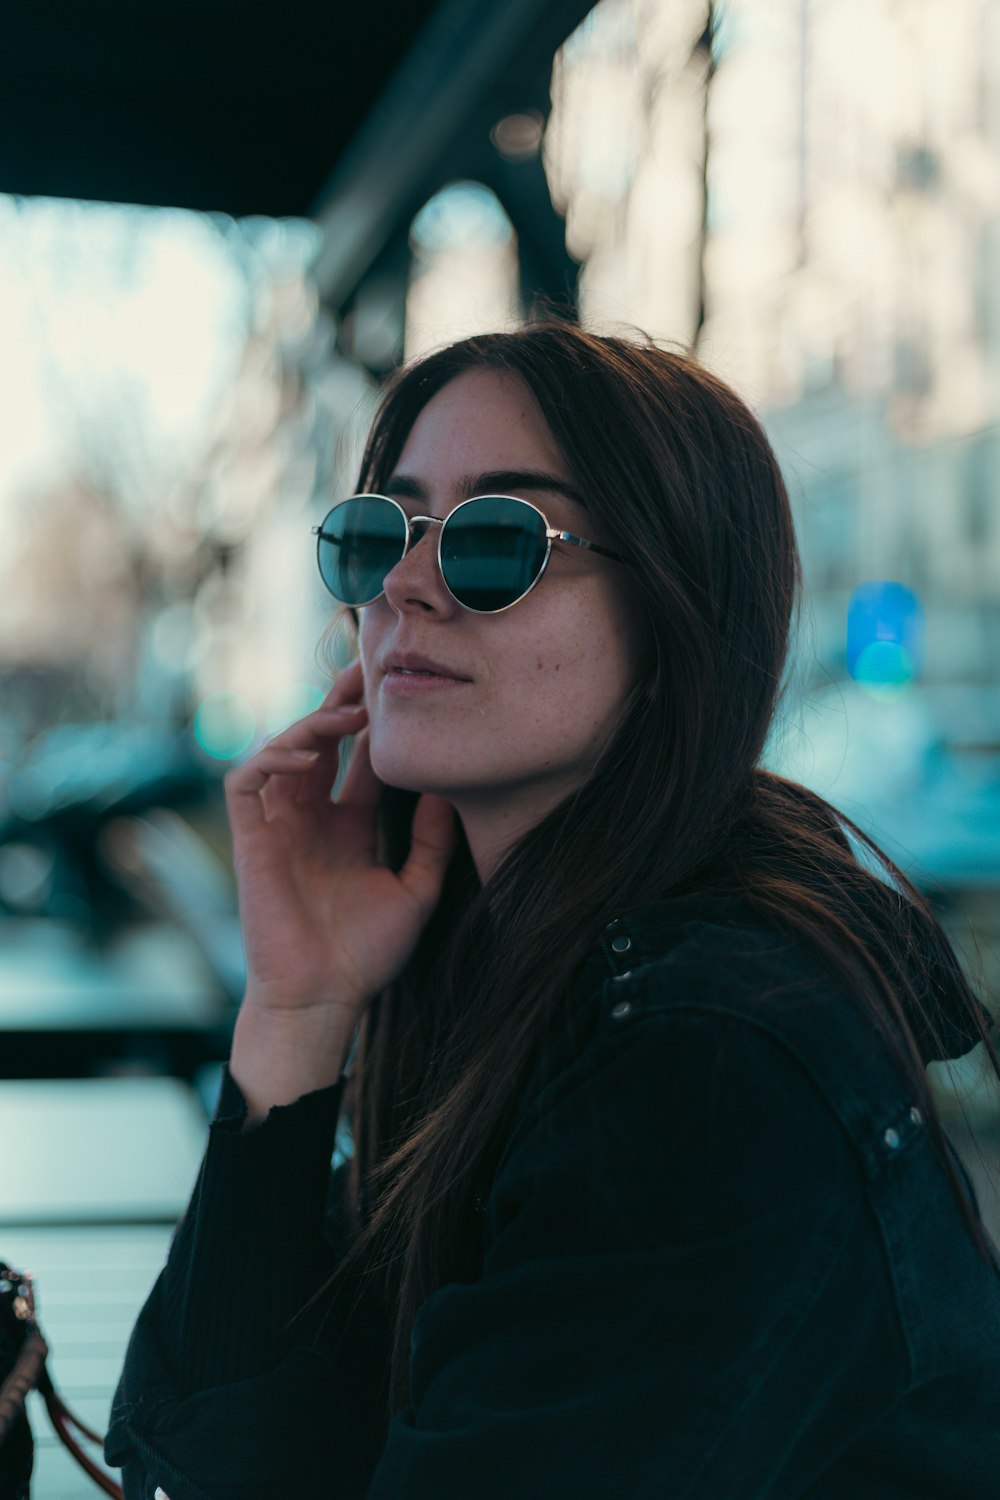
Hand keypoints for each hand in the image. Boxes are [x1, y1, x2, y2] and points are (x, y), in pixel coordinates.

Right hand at [224, 658, 456, 1069]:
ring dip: (311, 725)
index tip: (401, 690)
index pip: (359, 757)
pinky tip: (310, 760)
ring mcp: (278, 825)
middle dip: (340, 704)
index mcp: (348, 825)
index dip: (375, 723)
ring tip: (347, 716)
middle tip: (367, 673)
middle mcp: (312, 817)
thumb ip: (431, 841)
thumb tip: (448, 790)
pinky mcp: (250, 839)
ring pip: (282, 749)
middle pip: (320, 742)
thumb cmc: (367, 955)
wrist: (325, 999)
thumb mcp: (416, 890)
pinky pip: (246, 780)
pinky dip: (271, 759)